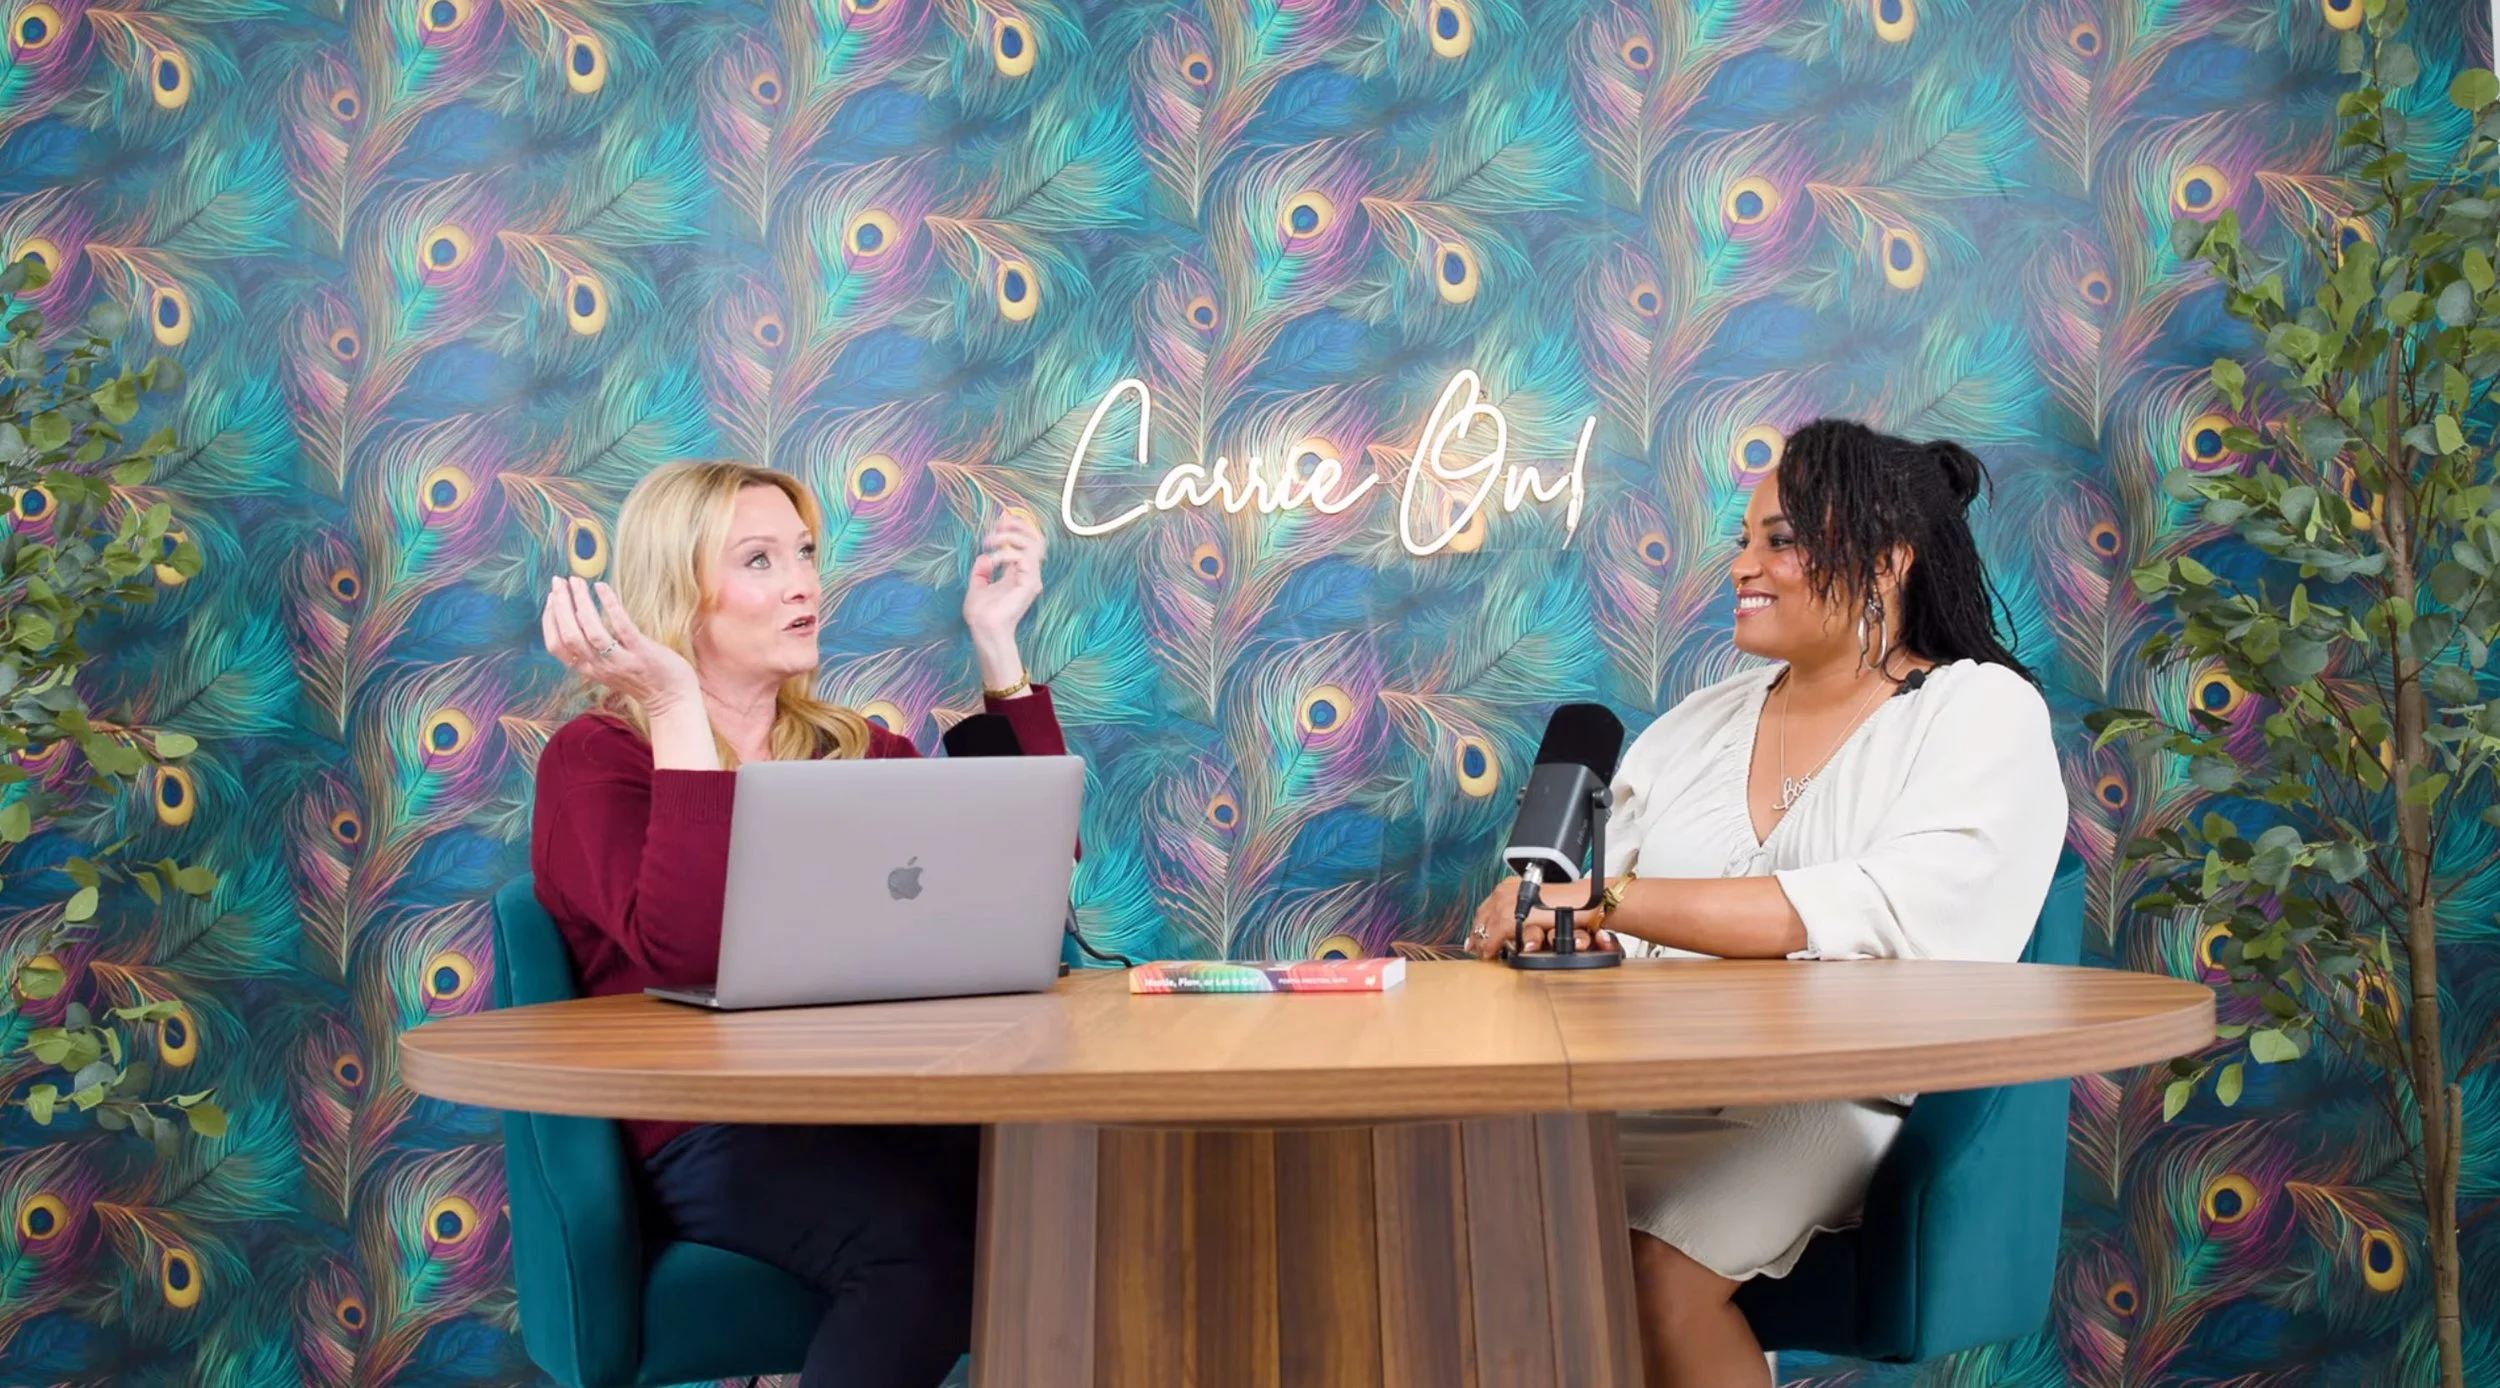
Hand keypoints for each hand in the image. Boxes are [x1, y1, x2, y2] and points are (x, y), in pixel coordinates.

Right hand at [542, 576, 698, 710]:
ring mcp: (619, 660)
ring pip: (590, 629)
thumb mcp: (609, 669)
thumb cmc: (642, 679)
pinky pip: (620, 625)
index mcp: (588, 669)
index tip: (551, 598)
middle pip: (568, 635)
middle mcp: (599, 666)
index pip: (556, 646)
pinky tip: (601, 587)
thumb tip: (580, 621)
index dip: (549, 620)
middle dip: (560, 606)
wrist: (671, 699)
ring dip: (580, 602)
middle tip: (558, 582)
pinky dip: (609, 604)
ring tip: (576, 581)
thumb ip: (593, 652)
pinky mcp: (640, 651)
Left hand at [963, 510, 1045, 643]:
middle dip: (1019, 527)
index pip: (1027, 544)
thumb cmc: (981, 614)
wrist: (983, 629)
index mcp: (1019, 573)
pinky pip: (1025, 558)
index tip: (999, 522)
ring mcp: (1032, 579)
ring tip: (991, 542)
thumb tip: (984, 557)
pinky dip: (1007, 553)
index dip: (1017, 528)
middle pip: (1037, 540)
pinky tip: (994, 560)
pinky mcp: (1030, 584)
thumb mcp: (977, 586)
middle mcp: (1029, 574)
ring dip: (1010, 538)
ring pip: (1034, 545)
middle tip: (999, 526)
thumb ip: (982, 571)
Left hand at [1466, 877, 1608, 960]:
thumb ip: (1521, 912)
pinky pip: (1496, 936)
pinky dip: (1492, 947)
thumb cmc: (1567, 905)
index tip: (1476, 938)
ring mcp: (1508, 904)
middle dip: (1477, 936)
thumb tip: (1506, 928)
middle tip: (1476, 951)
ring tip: (1485, 955)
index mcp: (1510, 886)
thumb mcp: (1538, 906)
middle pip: (1482, 917)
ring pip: (1487, 928)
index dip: (1480, 924)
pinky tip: (1493, 954)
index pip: (1487, 907)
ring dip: (1484, 943)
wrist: (1584, 903)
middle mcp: (1506, 892)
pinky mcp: (1514, 918)